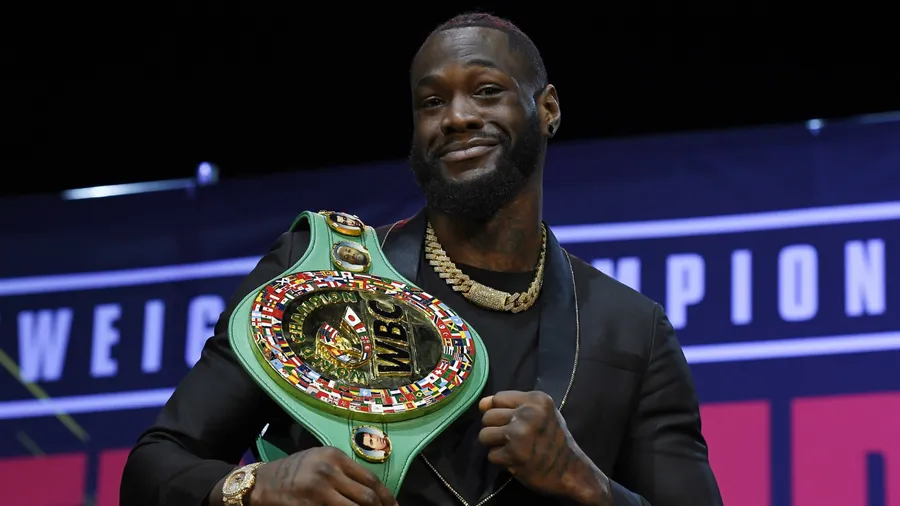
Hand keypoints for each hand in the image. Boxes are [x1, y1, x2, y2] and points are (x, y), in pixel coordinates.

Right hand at [248, 446, 396, 505]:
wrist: (261, 483)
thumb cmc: (294, 471)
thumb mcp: (320, 461)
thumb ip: (344, 473)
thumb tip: (373, 493)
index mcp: (335, 457)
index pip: (370, 480)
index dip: (386, 498)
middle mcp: (329, 471)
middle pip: (367, 497)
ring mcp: (318, 491)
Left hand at [478, 390, 610, 504]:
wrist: (571, 471)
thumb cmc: (554, 440)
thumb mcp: (540, 414)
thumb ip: (512, 405)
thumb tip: (482, 404)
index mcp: (536, 399)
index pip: (497, 398)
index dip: (500, 411)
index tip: (512, 422)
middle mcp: (528, 413)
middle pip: (488, 416)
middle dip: (495, 429)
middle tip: (511, 438)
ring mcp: (520, 434)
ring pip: (484, 435)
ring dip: (495, 445)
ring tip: (510, 448)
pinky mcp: (514, 455)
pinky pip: (491, 455)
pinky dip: (500, 460)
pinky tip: (515, 460)